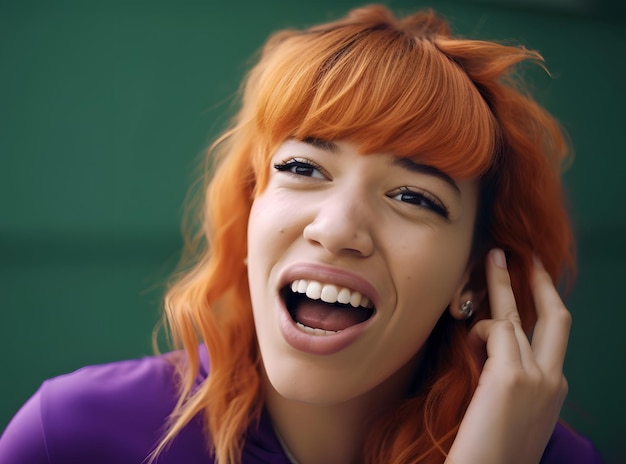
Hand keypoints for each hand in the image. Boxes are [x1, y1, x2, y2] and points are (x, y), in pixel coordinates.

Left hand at [446, 249, 570, 463]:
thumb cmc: (486, 447)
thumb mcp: (507, 409)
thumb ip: (506, 376)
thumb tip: (486, 344)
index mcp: (553, 390)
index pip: (552, 337)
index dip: (545, 307)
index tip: (535, 286)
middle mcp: (553, 380)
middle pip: (557, 318)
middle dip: (543, 282)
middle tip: (529, 257)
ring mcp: (537, 377)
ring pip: (516, 316)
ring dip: (499, 284)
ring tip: (490, 257)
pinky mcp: (513, 375)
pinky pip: (494, 329)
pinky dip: (476, 330)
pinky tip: (466, 346)